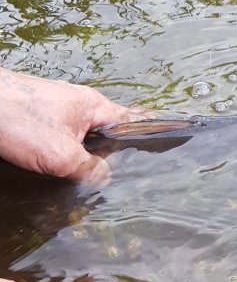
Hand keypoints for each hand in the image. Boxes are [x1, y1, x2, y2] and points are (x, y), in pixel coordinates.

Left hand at [0, 68, 143, 182]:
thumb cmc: (16, 119)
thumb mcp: (62, 156)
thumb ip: (91, 170)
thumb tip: (105, 179)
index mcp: (93, 106)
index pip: (134, 120)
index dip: (152, 130)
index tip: (175, 134)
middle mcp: (78, 102)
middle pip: (109, 130)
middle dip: (117, 150)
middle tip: (131, 172)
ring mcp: (57, 106)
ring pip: (84, 134)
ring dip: (88, 153)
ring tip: (94, 174)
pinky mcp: (38, 114)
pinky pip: (64, 134)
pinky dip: (67, 150)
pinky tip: (62, 164)